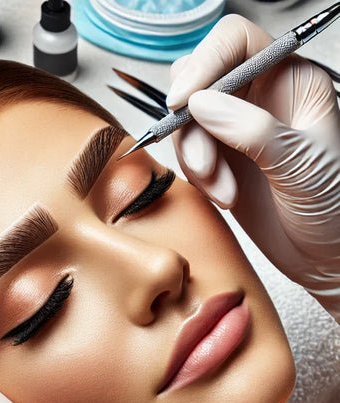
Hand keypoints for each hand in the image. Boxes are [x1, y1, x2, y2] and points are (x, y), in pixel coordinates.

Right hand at [166, 14, 339, 321]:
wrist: (326, 255)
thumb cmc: (336, 207)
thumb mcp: (304, 163)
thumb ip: (252, 129)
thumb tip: (200, 102)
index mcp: (290, 80)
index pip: (235, 42)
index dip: (204, 63)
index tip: (182, 102)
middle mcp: (258, 99)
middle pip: (200, 82)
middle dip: (193, 125)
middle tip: (205, 163)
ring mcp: (234, 131)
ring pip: (187, 124)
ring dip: (196, 160)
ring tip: (224, 191)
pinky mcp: (220, 161)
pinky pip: (188, 155)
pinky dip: (198, 178)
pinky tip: (225, 196)